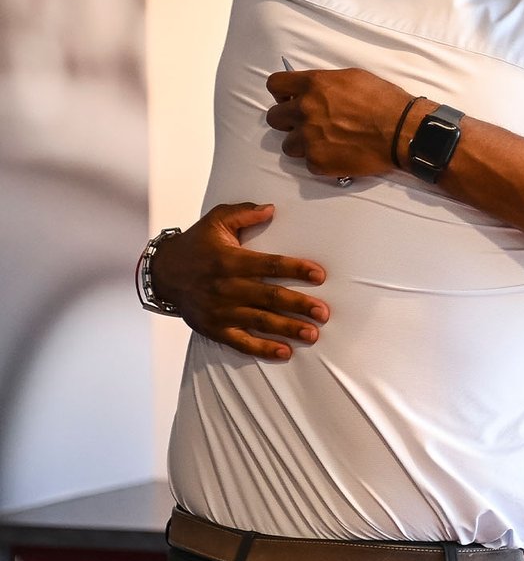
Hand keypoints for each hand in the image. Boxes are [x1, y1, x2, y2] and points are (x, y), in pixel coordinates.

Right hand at [150, 203, 328, 360]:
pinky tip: (285, 352)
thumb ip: (244, 212)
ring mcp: (221, 310)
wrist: (164, 273)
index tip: (319, 275)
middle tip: (323, 313)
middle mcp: (227, 287)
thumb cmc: (197, 244)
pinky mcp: (215, 328)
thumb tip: (271, 209)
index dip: (296, 269)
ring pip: (260, 321)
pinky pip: (241, 342)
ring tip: (312, 334)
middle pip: (269, 297)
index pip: (269, 265)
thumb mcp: (216, 220)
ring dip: (288, 329)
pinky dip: (263, 349)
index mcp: (231, 260)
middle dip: (298, 305)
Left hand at [266, 67, 413, 177]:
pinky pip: (307, 162)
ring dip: (302, 143)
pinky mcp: (317, 163)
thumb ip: (324, 84)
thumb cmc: (383, 100)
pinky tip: (337, 153)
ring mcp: (309, 139)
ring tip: (324, 142)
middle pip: (274, 118)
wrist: (401, 131)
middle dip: (288, 120)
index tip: (290, 98)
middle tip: (307, 123)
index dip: (281, 93)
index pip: (274, 85)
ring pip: (288, 144)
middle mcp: (305, 111)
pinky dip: (320, 160)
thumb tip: (310, 91)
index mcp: (313, 85)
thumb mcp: (352, 77)